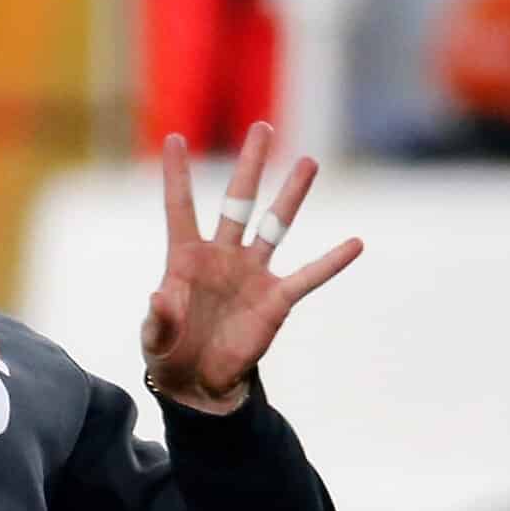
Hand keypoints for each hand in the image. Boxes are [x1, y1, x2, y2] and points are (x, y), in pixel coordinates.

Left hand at [142, 122, 362, 412]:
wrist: (199, 383)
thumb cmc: (170, 352)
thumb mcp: (154, 338)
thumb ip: (157, 319)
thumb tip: (159, 297)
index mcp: (185, 258)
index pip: (180, 208)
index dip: (176, 176)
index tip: (173, 138)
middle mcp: (222, 257)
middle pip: (237, 202)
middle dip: (250, 166)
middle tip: (262, 128)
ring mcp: (252, 274)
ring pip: (275, 226)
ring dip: (291, 196)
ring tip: (308, 162)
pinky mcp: (276, 300)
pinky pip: (308, 276)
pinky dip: (331, 262)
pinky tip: (355, 243)